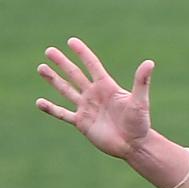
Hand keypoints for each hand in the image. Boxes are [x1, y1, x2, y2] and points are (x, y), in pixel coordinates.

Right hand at [36, 38, 154, 158]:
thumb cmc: (140, 124)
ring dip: (54, 79)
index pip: (92, 65)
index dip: (82, 53)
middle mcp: (95, 95)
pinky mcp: (82, 123)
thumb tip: (150, 63)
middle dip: (62, 63)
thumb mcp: (140, 101)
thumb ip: (141, 82)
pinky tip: (39, 102)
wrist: (134, 146)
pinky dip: (51, 109)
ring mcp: (87, 108)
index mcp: (107, 87)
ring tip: (41, 68)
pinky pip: (63, 114)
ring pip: (66, 90)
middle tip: (49, 51)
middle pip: (75, 75)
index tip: (71, 41)